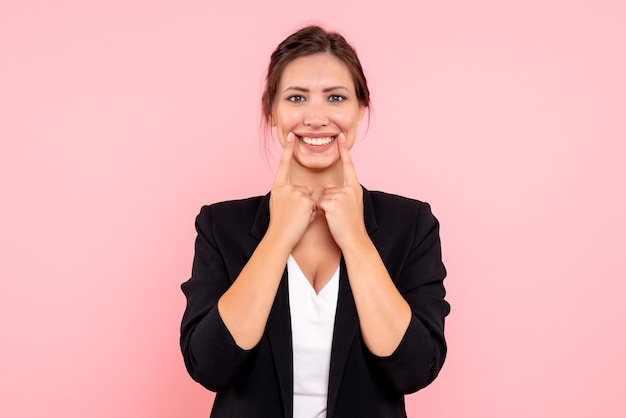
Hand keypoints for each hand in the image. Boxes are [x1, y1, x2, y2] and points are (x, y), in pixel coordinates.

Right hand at [268, 133, 316, 248]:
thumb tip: (307, 189)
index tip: (291, 135)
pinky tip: (303, 219)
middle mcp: (286, 187)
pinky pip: (315, 205)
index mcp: (278, 186)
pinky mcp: (306, 201)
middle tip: (293, 215)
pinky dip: (312, 213)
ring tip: (297, 218)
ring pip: (311, 198)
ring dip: (309, 209)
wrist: (280, 236)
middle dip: (304, 203)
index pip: (283, 164)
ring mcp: (296, 193)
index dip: (287, 149)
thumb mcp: (280, 204)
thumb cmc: (279, 222)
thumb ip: (291, 193)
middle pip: (304, 189)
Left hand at [317, 133, 366, 248]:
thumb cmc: (350, 225)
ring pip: (322, 197)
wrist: (355, 240)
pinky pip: (319, 204)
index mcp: (355, 188)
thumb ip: (340, 193)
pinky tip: (331, 219)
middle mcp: (350, 189)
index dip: (343, 151)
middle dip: (328, 203)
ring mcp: (341, 195)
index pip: (348, 166)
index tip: (340, 136)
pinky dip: (320, 212)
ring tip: (336, 219)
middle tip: (339, 216)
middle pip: (328, 189)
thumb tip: (326, 186)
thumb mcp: (350, 206)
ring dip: (324, 209)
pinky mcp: (332, 203)